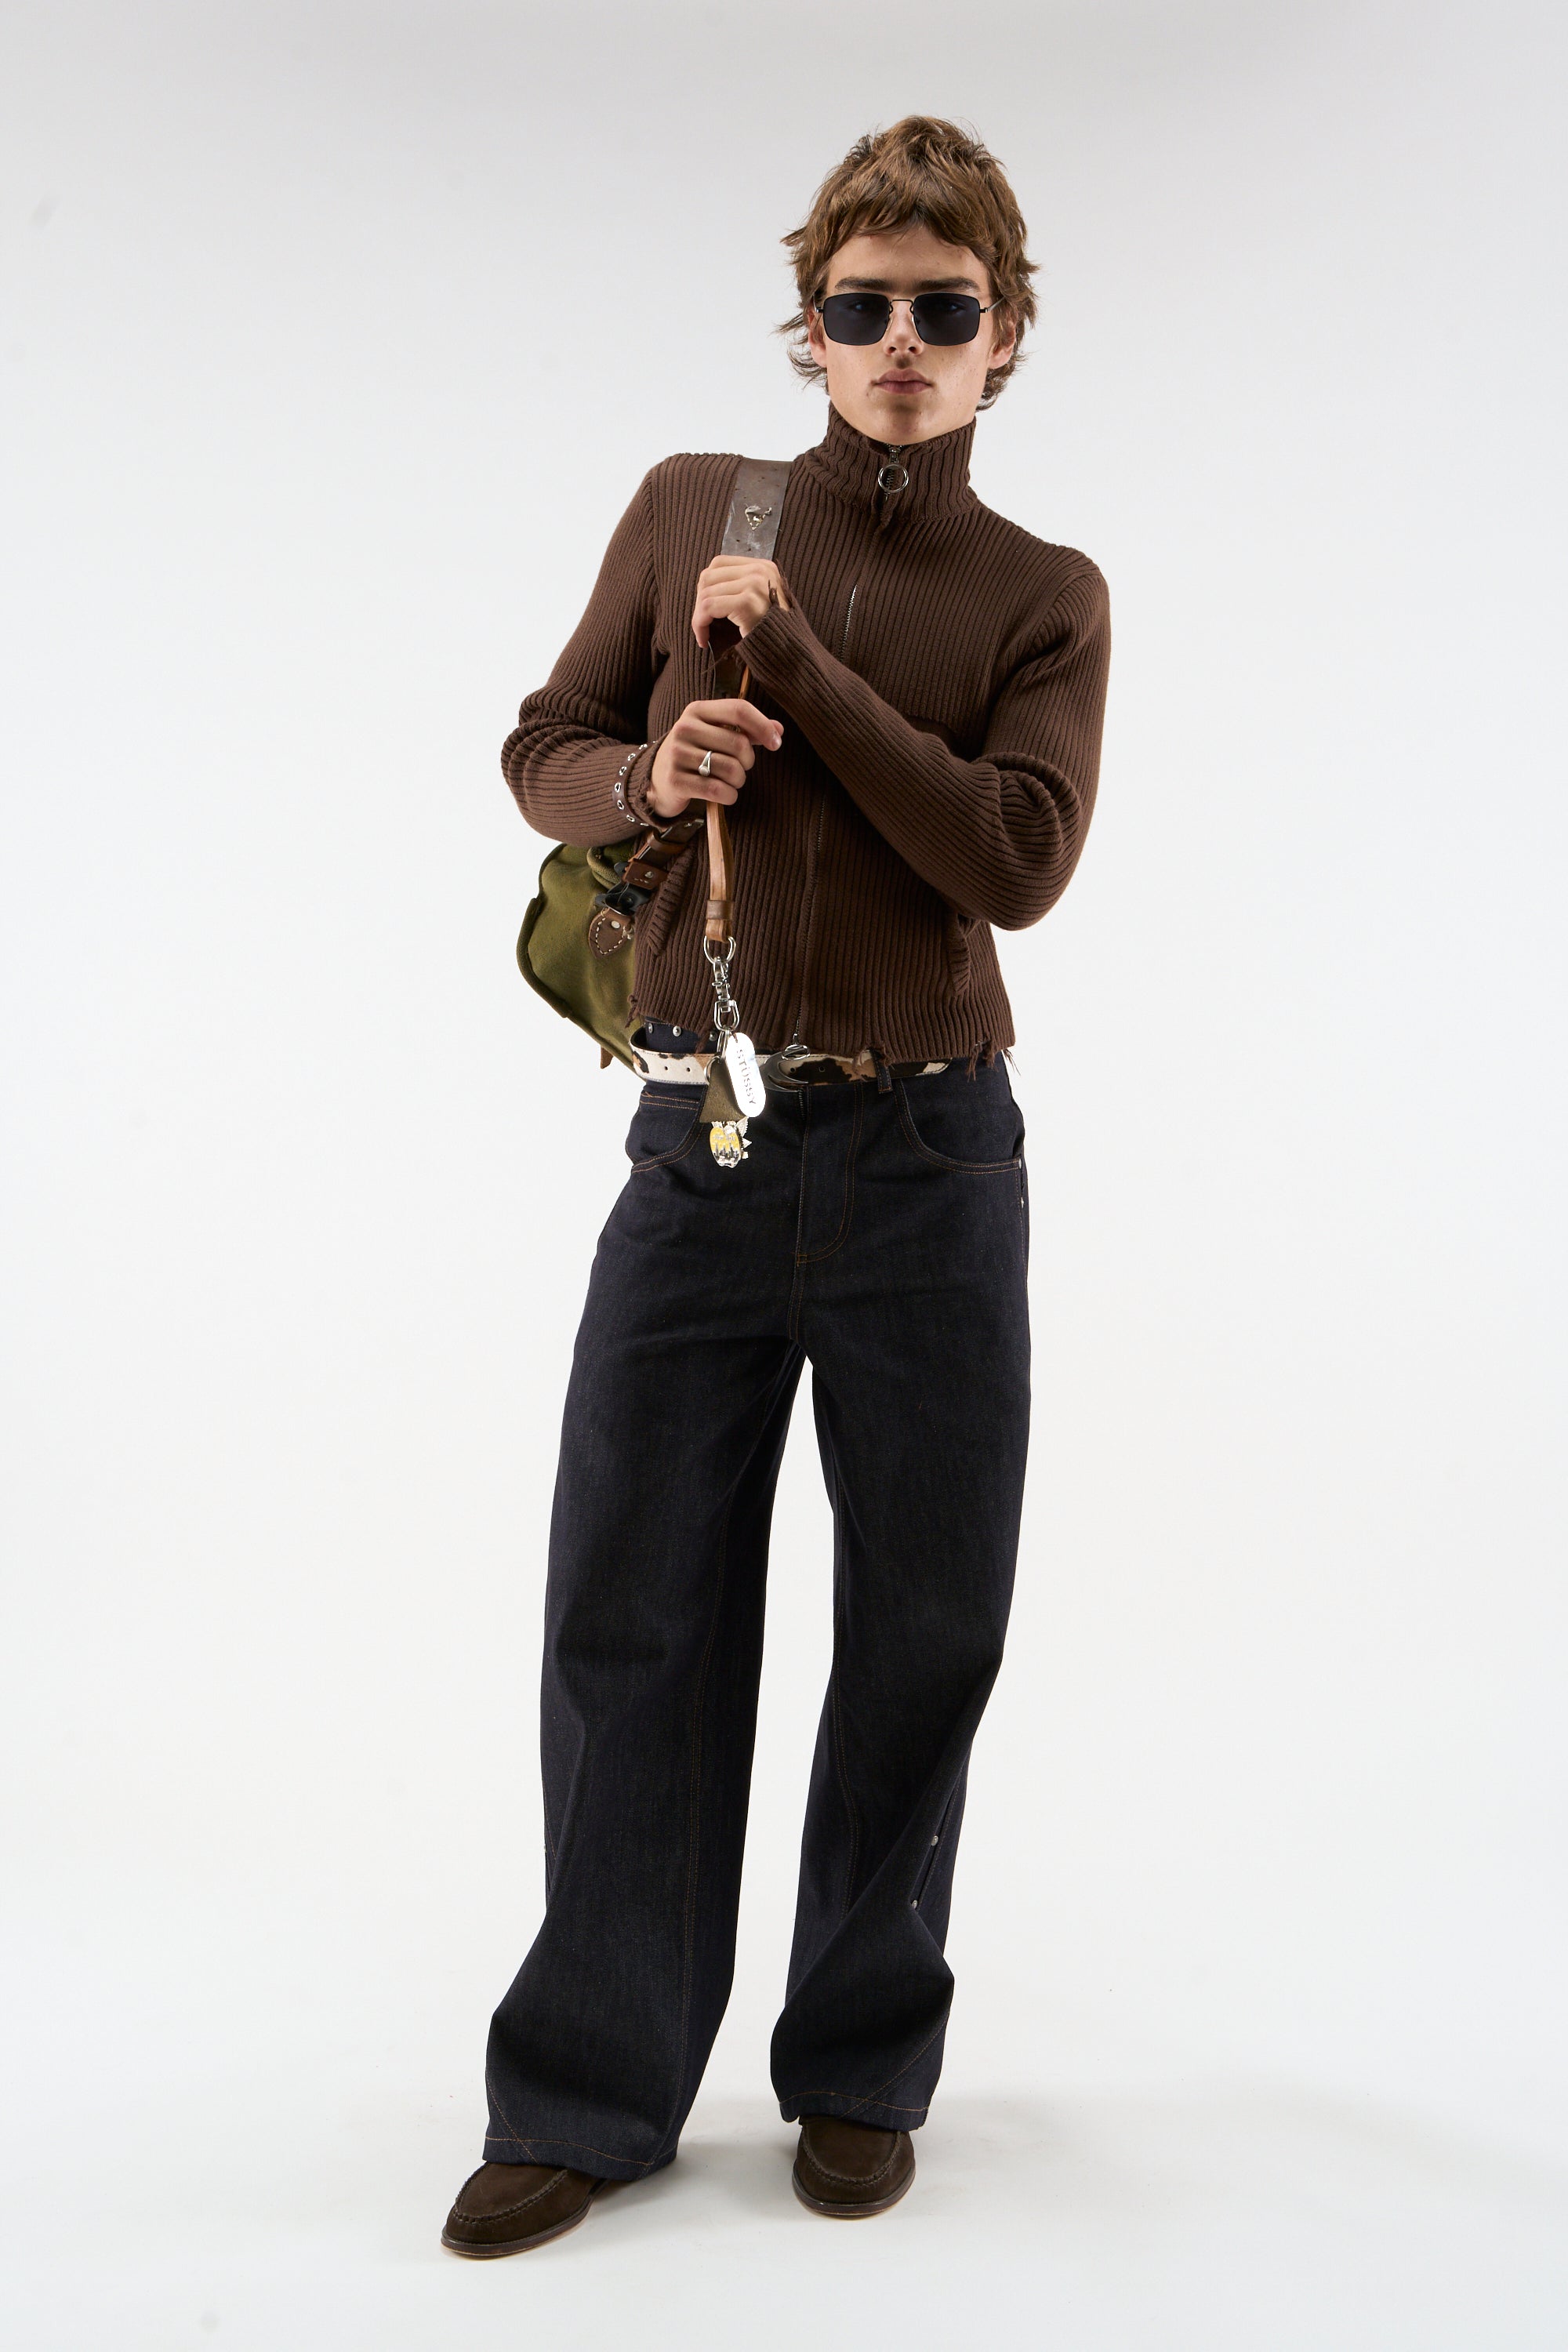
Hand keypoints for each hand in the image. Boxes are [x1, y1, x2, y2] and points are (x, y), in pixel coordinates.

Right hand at [647, 698, 783, 819]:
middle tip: (741, 768)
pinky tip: (725, 795)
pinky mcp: (676, 780)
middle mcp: (685, 728)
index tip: (776, 743)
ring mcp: (678, 754)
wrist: (656, 779)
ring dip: (739, 781)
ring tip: (730, 782)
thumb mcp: (716, 734)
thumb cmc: (695, 754)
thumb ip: (747, 730)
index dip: (763, 726)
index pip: (738, 710)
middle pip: (739, 744)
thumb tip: (778, 730)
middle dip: (748, 762)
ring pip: (731, 770)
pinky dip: (729, 796)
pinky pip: (717, 790)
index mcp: (697, 711)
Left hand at [691, 557, 789, 650]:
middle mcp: (759, 570)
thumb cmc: (772, 632)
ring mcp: (754, 584)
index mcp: (763, 566)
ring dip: (698, 616)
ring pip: (706, 592)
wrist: (792, 652)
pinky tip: (704, 639)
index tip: (705, 608)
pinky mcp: (747, 601)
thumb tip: (706, 588)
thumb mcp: (760, 600)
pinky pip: (709, 607)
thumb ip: (740, 587)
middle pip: (709, 576)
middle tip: (702, 623)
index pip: (719, 563)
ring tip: (703, 633)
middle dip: (699, 601)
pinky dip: (700, 624)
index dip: (705, 585)